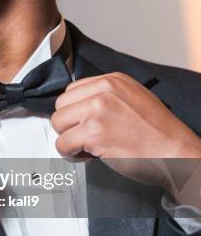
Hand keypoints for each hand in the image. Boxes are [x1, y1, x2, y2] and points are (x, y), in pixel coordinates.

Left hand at [51, 72, 200, 189]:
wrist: (177, 154)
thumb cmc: (159, 133)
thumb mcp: (134, 98)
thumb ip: (106, 96)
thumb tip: (79, 105)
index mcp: (113, 80)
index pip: (71, 91)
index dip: (75, 111)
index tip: (85, 123)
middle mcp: (104, 91)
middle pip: (61, 106)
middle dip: (69, 125)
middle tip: (86, 137)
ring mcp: (98, 110)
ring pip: (58, 124)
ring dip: (68, 139)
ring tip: (87, 146)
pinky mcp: (93, 132)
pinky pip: (62, 144)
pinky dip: (70, 154)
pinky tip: (88, 155)